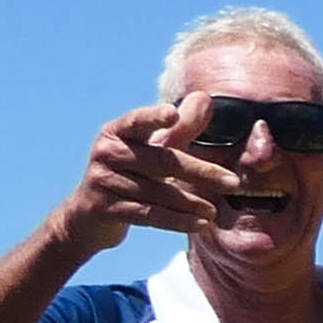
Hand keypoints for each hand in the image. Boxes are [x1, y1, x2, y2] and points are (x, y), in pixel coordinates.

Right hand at [54, 99, 231, 249]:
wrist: (88, 215)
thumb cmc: (129, 173)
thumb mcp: (150, 148)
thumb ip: (179, 128)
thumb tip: (205, 99)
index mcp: (118, 131)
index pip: (138, 120)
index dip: (154, 117)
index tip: (172, 115)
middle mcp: (107, 152)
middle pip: (162, 161)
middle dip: (201, 172)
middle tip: (234, 183)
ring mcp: (103, 180)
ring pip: (157, 192)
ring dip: (190, 203)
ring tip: (214, 211)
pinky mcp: (104, 208)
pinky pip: (148, 215)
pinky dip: (177, 221)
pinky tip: (200, 223)